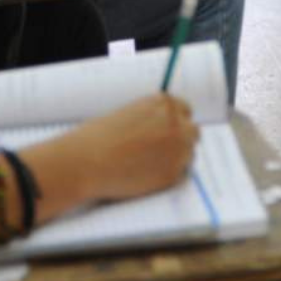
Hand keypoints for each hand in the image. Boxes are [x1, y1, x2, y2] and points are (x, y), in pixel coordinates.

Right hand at [47, 95, 198, 202]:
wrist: (87, 161)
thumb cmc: (99, 137)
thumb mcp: (128, 114)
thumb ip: (152, 118)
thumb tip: (165, 130)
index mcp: (162, 104)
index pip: (184, 109)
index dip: (176, 121)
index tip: (169, 131)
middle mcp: (175, 123)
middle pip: (193, 132)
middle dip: (182, 140)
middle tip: (164, 151)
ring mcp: (177, 149)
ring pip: (189, 155)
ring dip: (177, 159)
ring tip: (150, 165)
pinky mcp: (173, 174)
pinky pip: (181, 174)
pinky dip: (168, 176)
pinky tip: (147, 176)